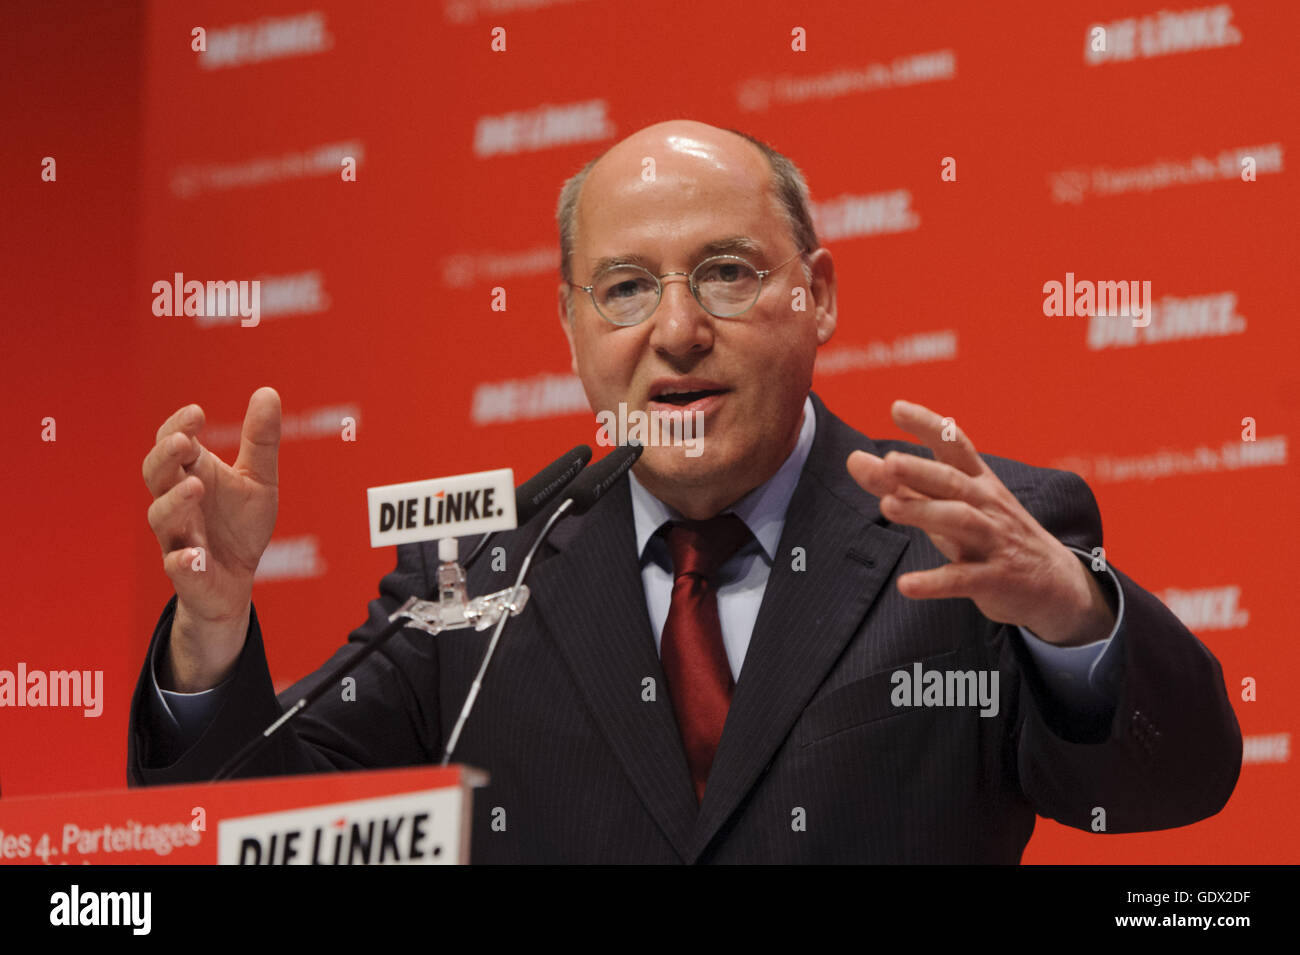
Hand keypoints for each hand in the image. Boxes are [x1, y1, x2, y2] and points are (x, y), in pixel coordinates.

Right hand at [143, 387, 280, 686]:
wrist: (238, 580)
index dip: (177, 427)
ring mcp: (178, 537)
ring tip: (195, 487)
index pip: (171, 444)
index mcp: (191, 475)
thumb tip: (267, 391)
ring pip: (161, 518)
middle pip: (155, 475)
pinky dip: (183, 561)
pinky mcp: (188, 573)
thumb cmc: (240, 524)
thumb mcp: (258, 478)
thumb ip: (260, 440)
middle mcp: (177, 503)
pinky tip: (193, 556)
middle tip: (185, 444)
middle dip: (165, 457)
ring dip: (175, 501)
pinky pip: (178, 568)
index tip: (196, 413)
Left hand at [846, 400, 1113, 645]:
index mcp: (977, 482)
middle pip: (953, 481)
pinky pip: (965, 579)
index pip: (954, 445)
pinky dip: (935, 582)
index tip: (897, 408)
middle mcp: (987, 505)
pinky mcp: (998, 579)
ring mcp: (995, 540)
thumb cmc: (989, 537)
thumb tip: (855, 460)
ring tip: (886, 506)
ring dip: (923, 512)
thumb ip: (902, 486)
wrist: (1055, 585)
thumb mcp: (948, 507)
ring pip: (961, 521)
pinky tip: (906, 586)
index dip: (929, 425)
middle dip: (921, 469)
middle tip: (889, 460)